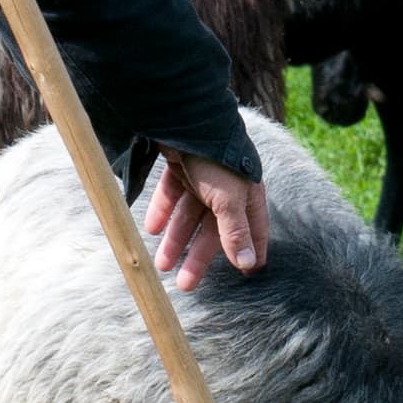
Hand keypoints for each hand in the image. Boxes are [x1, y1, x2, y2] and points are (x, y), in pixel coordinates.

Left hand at [142, 149, 270, 290]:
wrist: (186, 117)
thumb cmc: (216, 159)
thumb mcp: (227, 200)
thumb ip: (235, 232)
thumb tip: (249, 264)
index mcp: (246, 195)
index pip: (252, 230)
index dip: (249, 252)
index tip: (247, 276)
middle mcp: (226, 188)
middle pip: (213, 230)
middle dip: (198, 256)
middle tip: (186, 284)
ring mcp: (202, 177)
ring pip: (189, 216)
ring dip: (176, 240)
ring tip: (161, 264)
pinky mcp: (181, 166)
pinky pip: (172, 195)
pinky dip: (162, 212)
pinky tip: (151, 230)